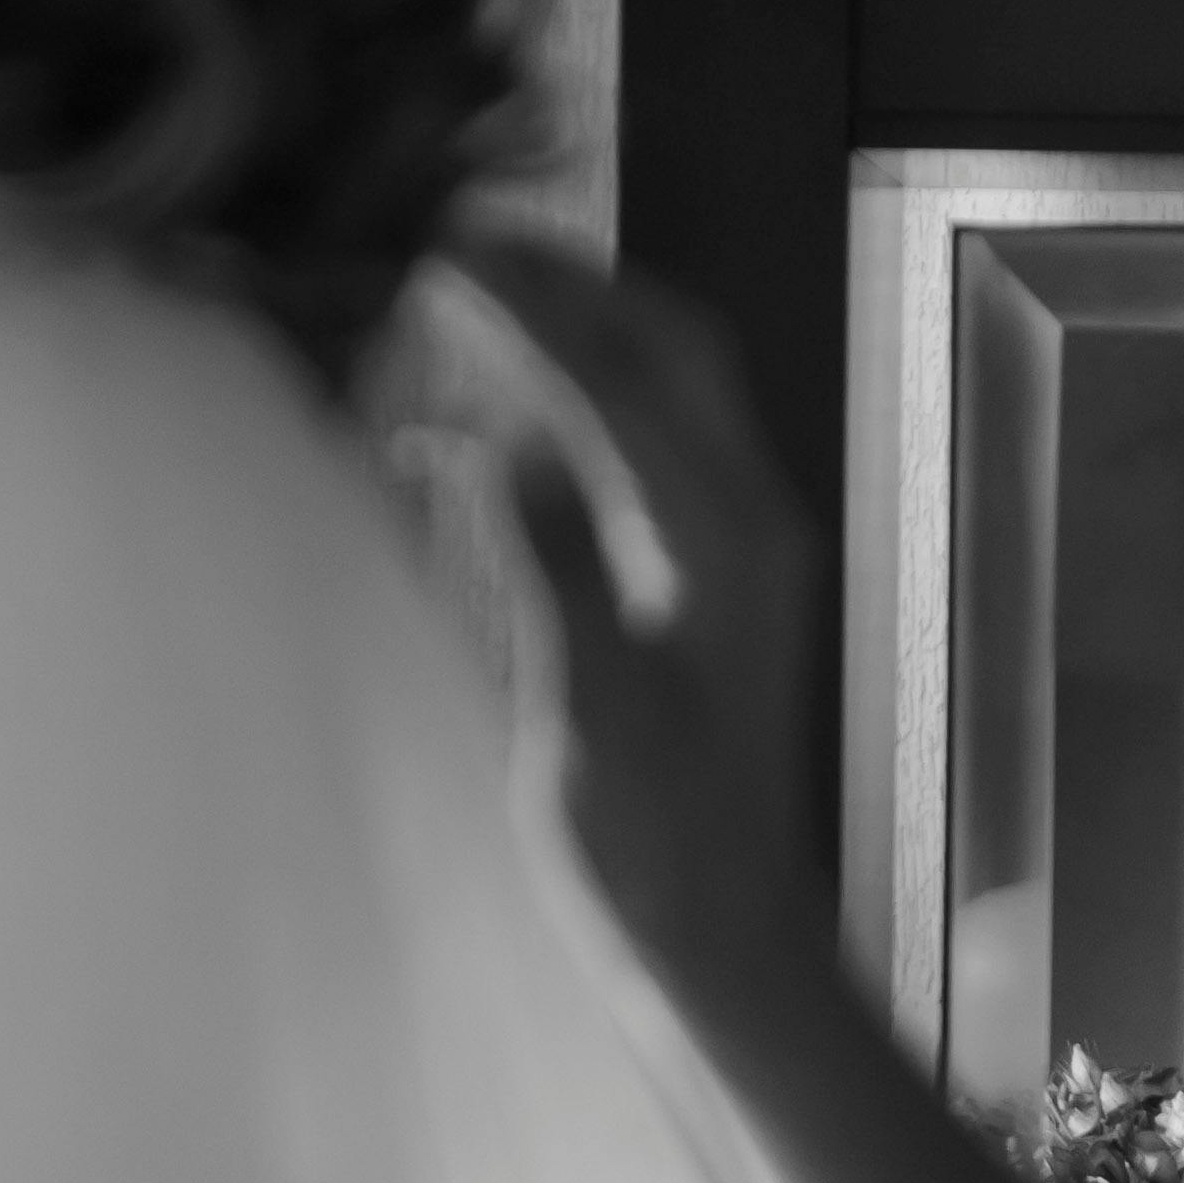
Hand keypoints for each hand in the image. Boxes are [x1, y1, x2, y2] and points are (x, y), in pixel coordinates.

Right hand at [433, 237, 824, 974]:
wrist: (727, 949)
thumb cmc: (658, 854)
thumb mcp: (590, 711)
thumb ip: (552, 565)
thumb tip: (490, 439)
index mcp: (722, 542)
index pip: (614, 382)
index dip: (522, 309)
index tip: (437, 250)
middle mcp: (746, 523)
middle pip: (665, 349)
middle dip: (565, 280)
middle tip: (456, 233)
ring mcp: (736, 552)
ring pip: (666, 389)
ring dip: (577, 326)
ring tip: (474, 286)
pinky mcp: (710, 587)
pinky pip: (649, 452)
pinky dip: (578, 404)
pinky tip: (488, 421)